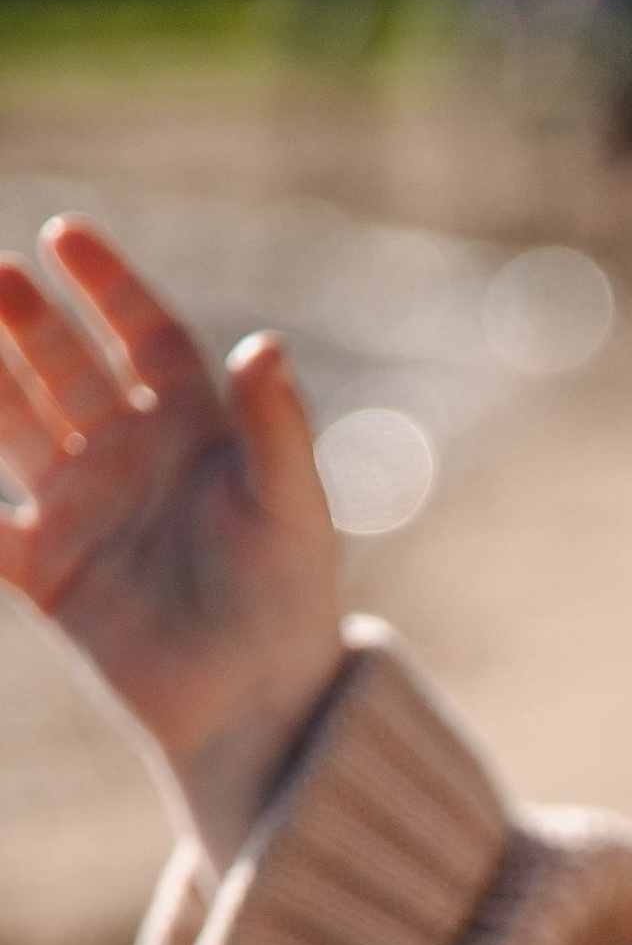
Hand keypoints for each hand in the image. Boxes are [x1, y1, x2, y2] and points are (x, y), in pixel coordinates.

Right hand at [0, 218, 345, 864]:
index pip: (146, 338)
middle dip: (28, 320)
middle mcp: (133, 460)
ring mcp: (84, 511)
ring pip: (16, 425)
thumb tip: (264, 345)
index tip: (64, 235)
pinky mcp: (48, 572)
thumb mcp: (291, 511)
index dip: (108, 286)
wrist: (256, 709)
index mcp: (197, 434)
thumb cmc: (288, 607)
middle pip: (68, 369)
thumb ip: (276, 429)